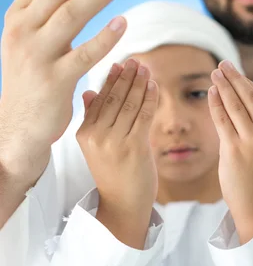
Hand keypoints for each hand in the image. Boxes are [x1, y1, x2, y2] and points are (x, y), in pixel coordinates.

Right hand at [0, 0, 133, 169]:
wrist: (19, 125)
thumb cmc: (29, 77)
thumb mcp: (24, 36)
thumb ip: (33, 2)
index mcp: (16, 15)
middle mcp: (22, 31)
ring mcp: (36, 55)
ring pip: (72, 14)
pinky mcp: (54, 81)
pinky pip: (84, 55)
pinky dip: (105, 37)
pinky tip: (124, 22)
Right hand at [76, 59, 158, 247]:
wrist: (122, 205)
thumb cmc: (113, 174)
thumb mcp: (95, 146)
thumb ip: (92, 118)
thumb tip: (88, 91)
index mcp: (84, 133)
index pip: (99, 99)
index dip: (111, 79)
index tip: (120, 63)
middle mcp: (96, 136)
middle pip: (114, 98)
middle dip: (127, 76)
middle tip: (136, 60)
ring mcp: (114, 142)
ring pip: (129, 104)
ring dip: (140, 83)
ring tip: (146, 68)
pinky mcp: (134, 147)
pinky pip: (143, 115)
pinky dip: (149, 98)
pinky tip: (154, 85)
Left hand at [208, 60, 252, 243]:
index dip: (247, 82)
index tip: (235, 72)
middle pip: (249, 96)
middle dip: (234, 77)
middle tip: (222, 64)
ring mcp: (252, 140)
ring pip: (234, 105)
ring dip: (222, 86)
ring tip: (214, 74)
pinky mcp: (234, 148)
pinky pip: (222, 119)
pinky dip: (215, 103)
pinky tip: (210, 93)